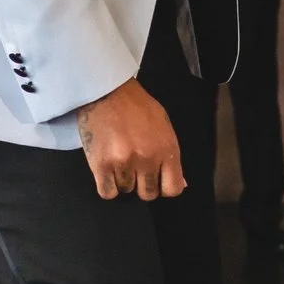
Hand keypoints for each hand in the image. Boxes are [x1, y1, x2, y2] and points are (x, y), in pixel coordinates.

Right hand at [74, 78, 183, 199]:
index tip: (156, 180)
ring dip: (122, 180)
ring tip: (117, 160)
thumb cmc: (136, 105)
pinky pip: (107, 192)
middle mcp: (147, 158)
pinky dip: (106, 185)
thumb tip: (182, 183)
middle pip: (148, 193)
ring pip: (126, 190)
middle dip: (141, 184)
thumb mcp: (163, 125)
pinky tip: (106, 170)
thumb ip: (171, 155)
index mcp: (167, 148)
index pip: (173, 188)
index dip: (164, 187)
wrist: (106, 89)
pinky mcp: (101, 164)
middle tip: (133, 167)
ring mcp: (124, 162)